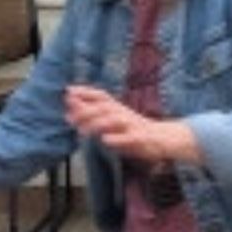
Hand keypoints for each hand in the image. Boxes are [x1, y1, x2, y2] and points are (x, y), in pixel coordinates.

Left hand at [63, 85, 201, 164]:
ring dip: (97, 124)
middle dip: (86, 111)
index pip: (100, 96)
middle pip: (104, 108)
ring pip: (114, 121)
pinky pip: (129, 137)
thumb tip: (68, 112)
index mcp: (117, 108)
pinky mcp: (141, 138)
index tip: (68, 91)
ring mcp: (133, 125)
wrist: (164, 138)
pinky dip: (117, 138)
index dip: (85, 92)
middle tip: (69, 117)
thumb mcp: (112, 121)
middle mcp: (124, 113)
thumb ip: (92, 117)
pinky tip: (105, 140)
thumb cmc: (133, 130)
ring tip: (82, 130)